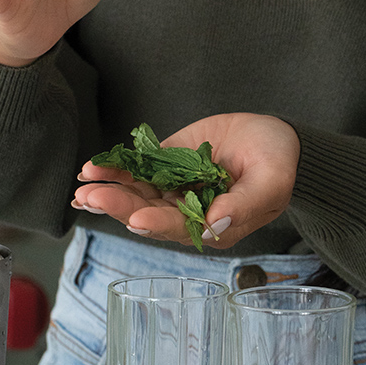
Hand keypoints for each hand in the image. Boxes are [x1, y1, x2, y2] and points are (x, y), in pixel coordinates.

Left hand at [72, 113, 300, 248]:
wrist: (276, 135)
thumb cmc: (280, 163)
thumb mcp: (271, 183)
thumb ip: (243, 205)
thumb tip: (213, 222)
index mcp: (213, 226)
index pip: (179, 228)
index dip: (157, 224)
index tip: (135, 219)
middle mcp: (187, 211)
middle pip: (147, 213)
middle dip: (119, 206)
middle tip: (92, 197)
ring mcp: (174, 187)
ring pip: (136, 194)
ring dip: (108, 190)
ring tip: (85, 184)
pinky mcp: (166, 163)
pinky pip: (137, 169)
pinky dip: (115, 169)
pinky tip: (92, 167)